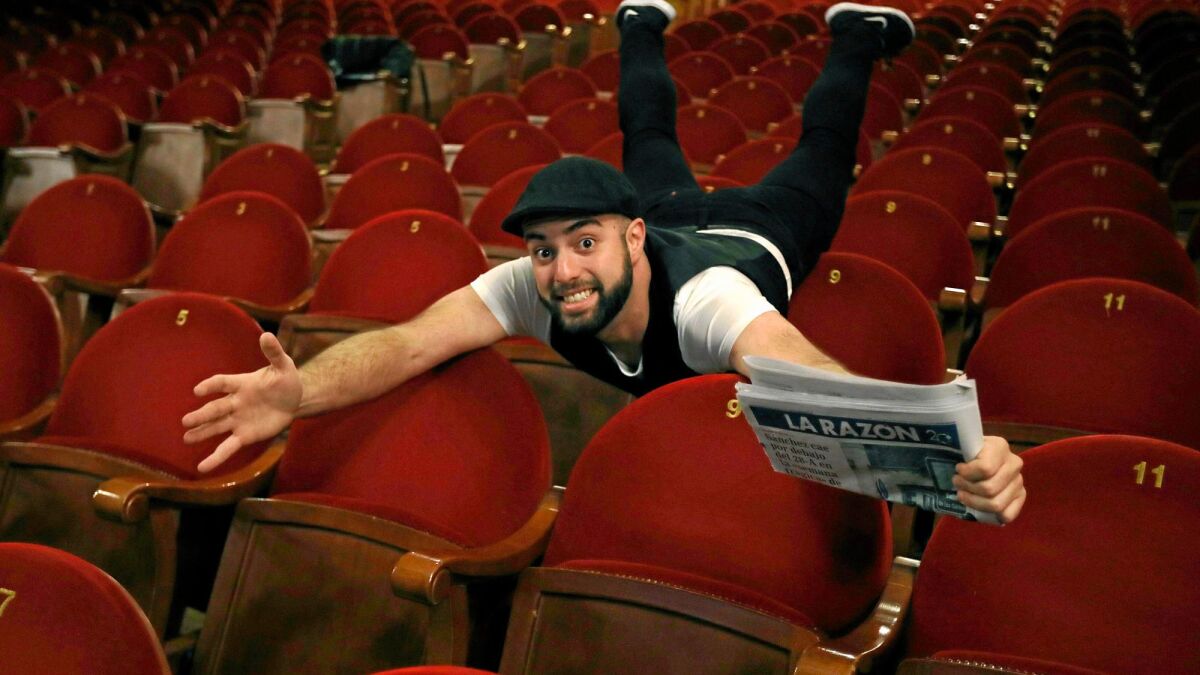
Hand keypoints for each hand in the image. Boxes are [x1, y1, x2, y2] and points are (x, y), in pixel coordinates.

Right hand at [183, 333, 302, 472]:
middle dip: (202, 415)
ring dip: (202, 433)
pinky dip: (216, 457)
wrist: (294, 399)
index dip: (211, 386)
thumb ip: (274, 352)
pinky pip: (227, 447)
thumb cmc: (285, 379)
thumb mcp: (283, 365)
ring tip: (186, 439)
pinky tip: (202, 468)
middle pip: (216, 409)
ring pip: (217, 427)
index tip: (198, 391)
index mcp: (241, 383)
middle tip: (185, 421)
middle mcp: (235, 402)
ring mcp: (237, 420)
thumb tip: (267, 335)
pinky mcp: (244, 435)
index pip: (223, 383)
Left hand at [953, 436, 1025, 523]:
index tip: (957, 469)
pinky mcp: (1021, 496)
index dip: (967, 473)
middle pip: (989, 489)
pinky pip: (1008, 514)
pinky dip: (990, 513)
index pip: (985, 468)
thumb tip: (955, 465)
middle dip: (967, 488)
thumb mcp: (962, 446)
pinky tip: (977, 504)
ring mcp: (1019, 481)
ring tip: (963, 494)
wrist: (978, 457)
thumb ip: (960, 450)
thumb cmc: (966, 452)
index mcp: (999, 447)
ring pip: (996, 504)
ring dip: (974, 502)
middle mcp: (1014, 464)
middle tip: (957, 483)